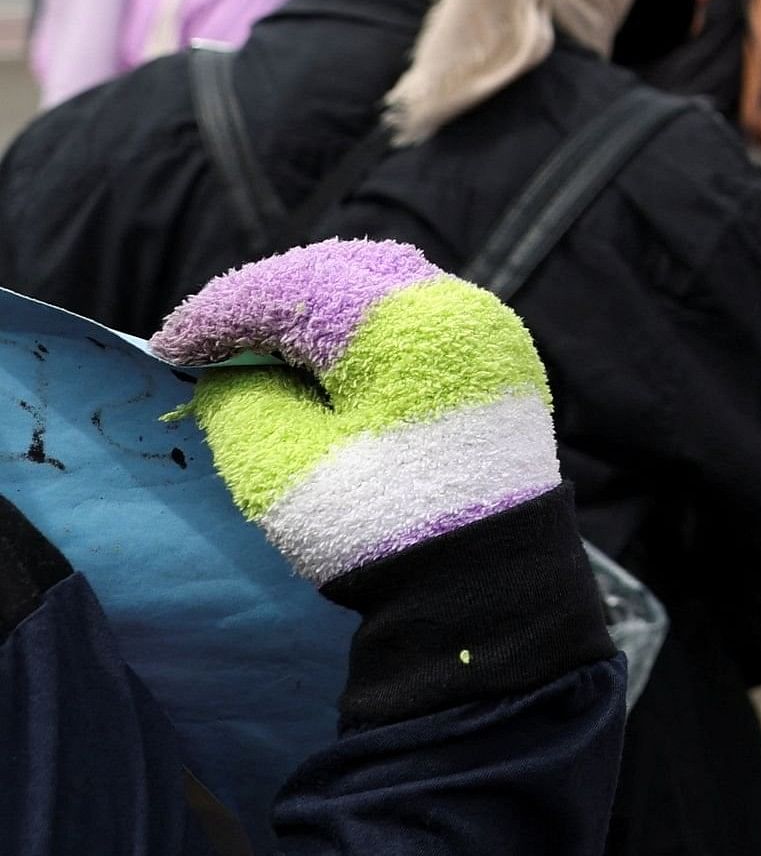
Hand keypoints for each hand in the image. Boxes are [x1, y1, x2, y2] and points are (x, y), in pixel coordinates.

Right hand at [151, 241, 561, 583]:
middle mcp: (456, 306)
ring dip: (318, 306)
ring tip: (262, 349)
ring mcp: (487, 332)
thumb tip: (232, 371)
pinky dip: (365, 327)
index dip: (220, 314)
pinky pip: (421, 317)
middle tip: (209, 342)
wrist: (487, 582)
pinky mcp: (498, 364)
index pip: (292, 290)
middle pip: (340, 272)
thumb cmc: (380, 522)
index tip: (168, 347)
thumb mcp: (280, 464)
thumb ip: (239, 399)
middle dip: (267, 301)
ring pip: (385, 285)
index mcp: (403, 320)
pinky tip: (326, 362)